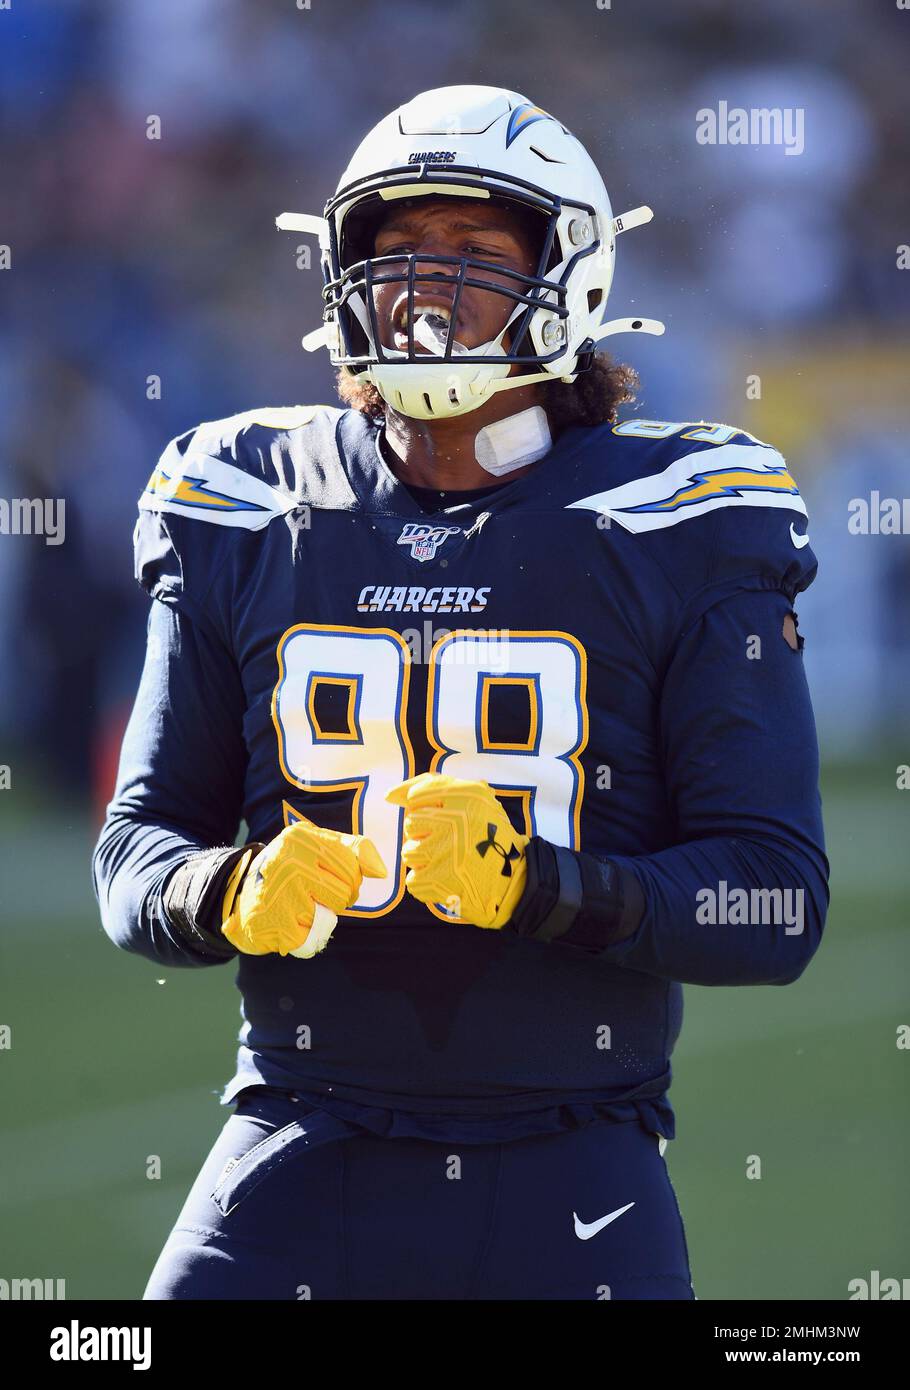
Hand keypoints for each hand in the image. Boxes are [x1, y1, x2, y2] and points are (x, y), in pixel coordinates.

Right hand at [221, 817, 385, 957]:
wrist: (240, 897)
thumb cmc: (290, 870)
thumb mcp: (318, 846)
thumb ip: (355, 850)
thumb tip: (381, 872)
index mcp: (301, 838)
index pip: (353, 865)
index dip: (350, 878)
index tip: (329, 877)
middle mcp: (289, 862)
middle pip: (346, 892)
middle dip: (337, 899)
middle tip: (313, 894)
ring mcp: (280, 893)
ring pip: (331, 915)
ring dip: (320, 917)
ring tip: (298, 906)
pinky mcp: (275, 923)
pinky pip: (313, 937)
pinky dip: (305, 936)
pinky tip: (287, 922)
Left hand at [385, 772, 528, 928]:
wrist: (516, 884)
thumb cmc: (489, 838)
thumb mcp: (475, 801)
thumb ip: (432, 787)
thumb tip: (390, 795)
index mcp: (468, 794)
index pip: (417, 795)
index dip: (427, 810)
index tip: (444, 822)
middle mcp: (457, 819)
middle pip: (411, 823)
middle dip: (427, 836)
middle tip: (454, 844)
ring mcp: (447, 851)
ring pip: (408, 852)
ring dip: (426, 861)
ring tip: (451, 863)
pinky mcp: (439, 880)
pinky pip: (413, 880)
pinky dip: (429, 885)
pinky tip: (450, 880)